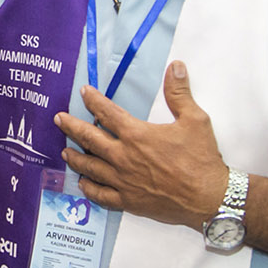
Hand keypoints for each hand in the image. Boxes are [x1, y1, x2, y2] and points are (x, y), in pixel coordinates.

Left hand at [53, 61, 229, 229]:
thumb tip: (176, 67)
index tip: (84, 92)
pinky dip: (88, 188)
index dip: (94, 100)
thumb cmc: (201, 159)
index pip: (107, 112)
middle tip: (58, 119)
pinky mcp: (128, 201)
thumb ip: (180, 93)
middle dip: (71, 127)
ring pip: (90, 167)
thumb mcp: (195, 120)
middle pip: (89, 138)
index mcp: (136, 135)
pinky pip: (101, 195)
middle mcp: (123, 157)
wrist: (208, 197)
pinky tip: (82, 184)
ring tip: (64, 151)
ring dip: (75, 157)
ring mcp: (123, 181)